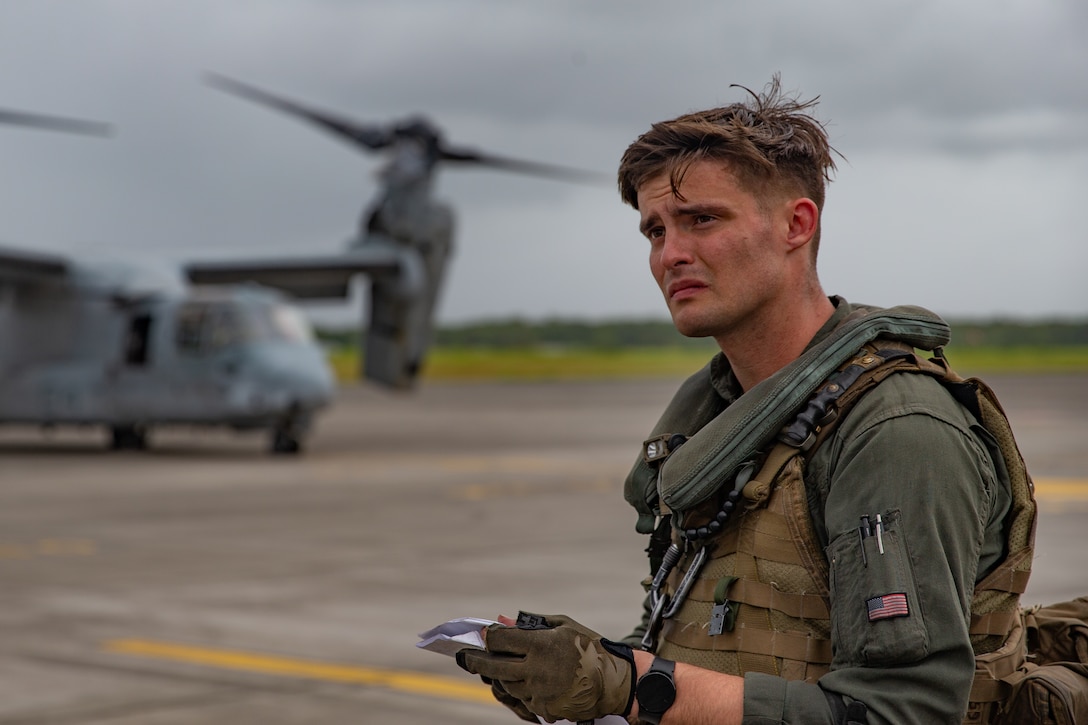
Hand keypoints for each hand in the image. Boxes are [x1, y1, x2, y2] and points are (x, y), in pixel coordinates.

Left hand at [457, 612, 634, 722]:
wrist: (614, 682)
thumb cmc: (590, 647)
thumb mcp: (563, 626)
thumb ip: (531, 623)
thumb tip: (502, 620)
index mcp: (541, 645)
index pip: (501, 641)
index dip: (489, 637)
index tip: (484, 634)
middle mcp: (536, 670)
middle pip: (494, 667)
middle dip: (474, 661)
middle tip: (463, 656)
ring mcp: (539, 692)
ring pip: (506, 685)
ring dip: (499, 676)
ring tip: (496, 667)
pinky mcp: (544, 708)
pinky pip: (522, 698)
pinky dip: (519, 689)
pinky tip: (523, 680)